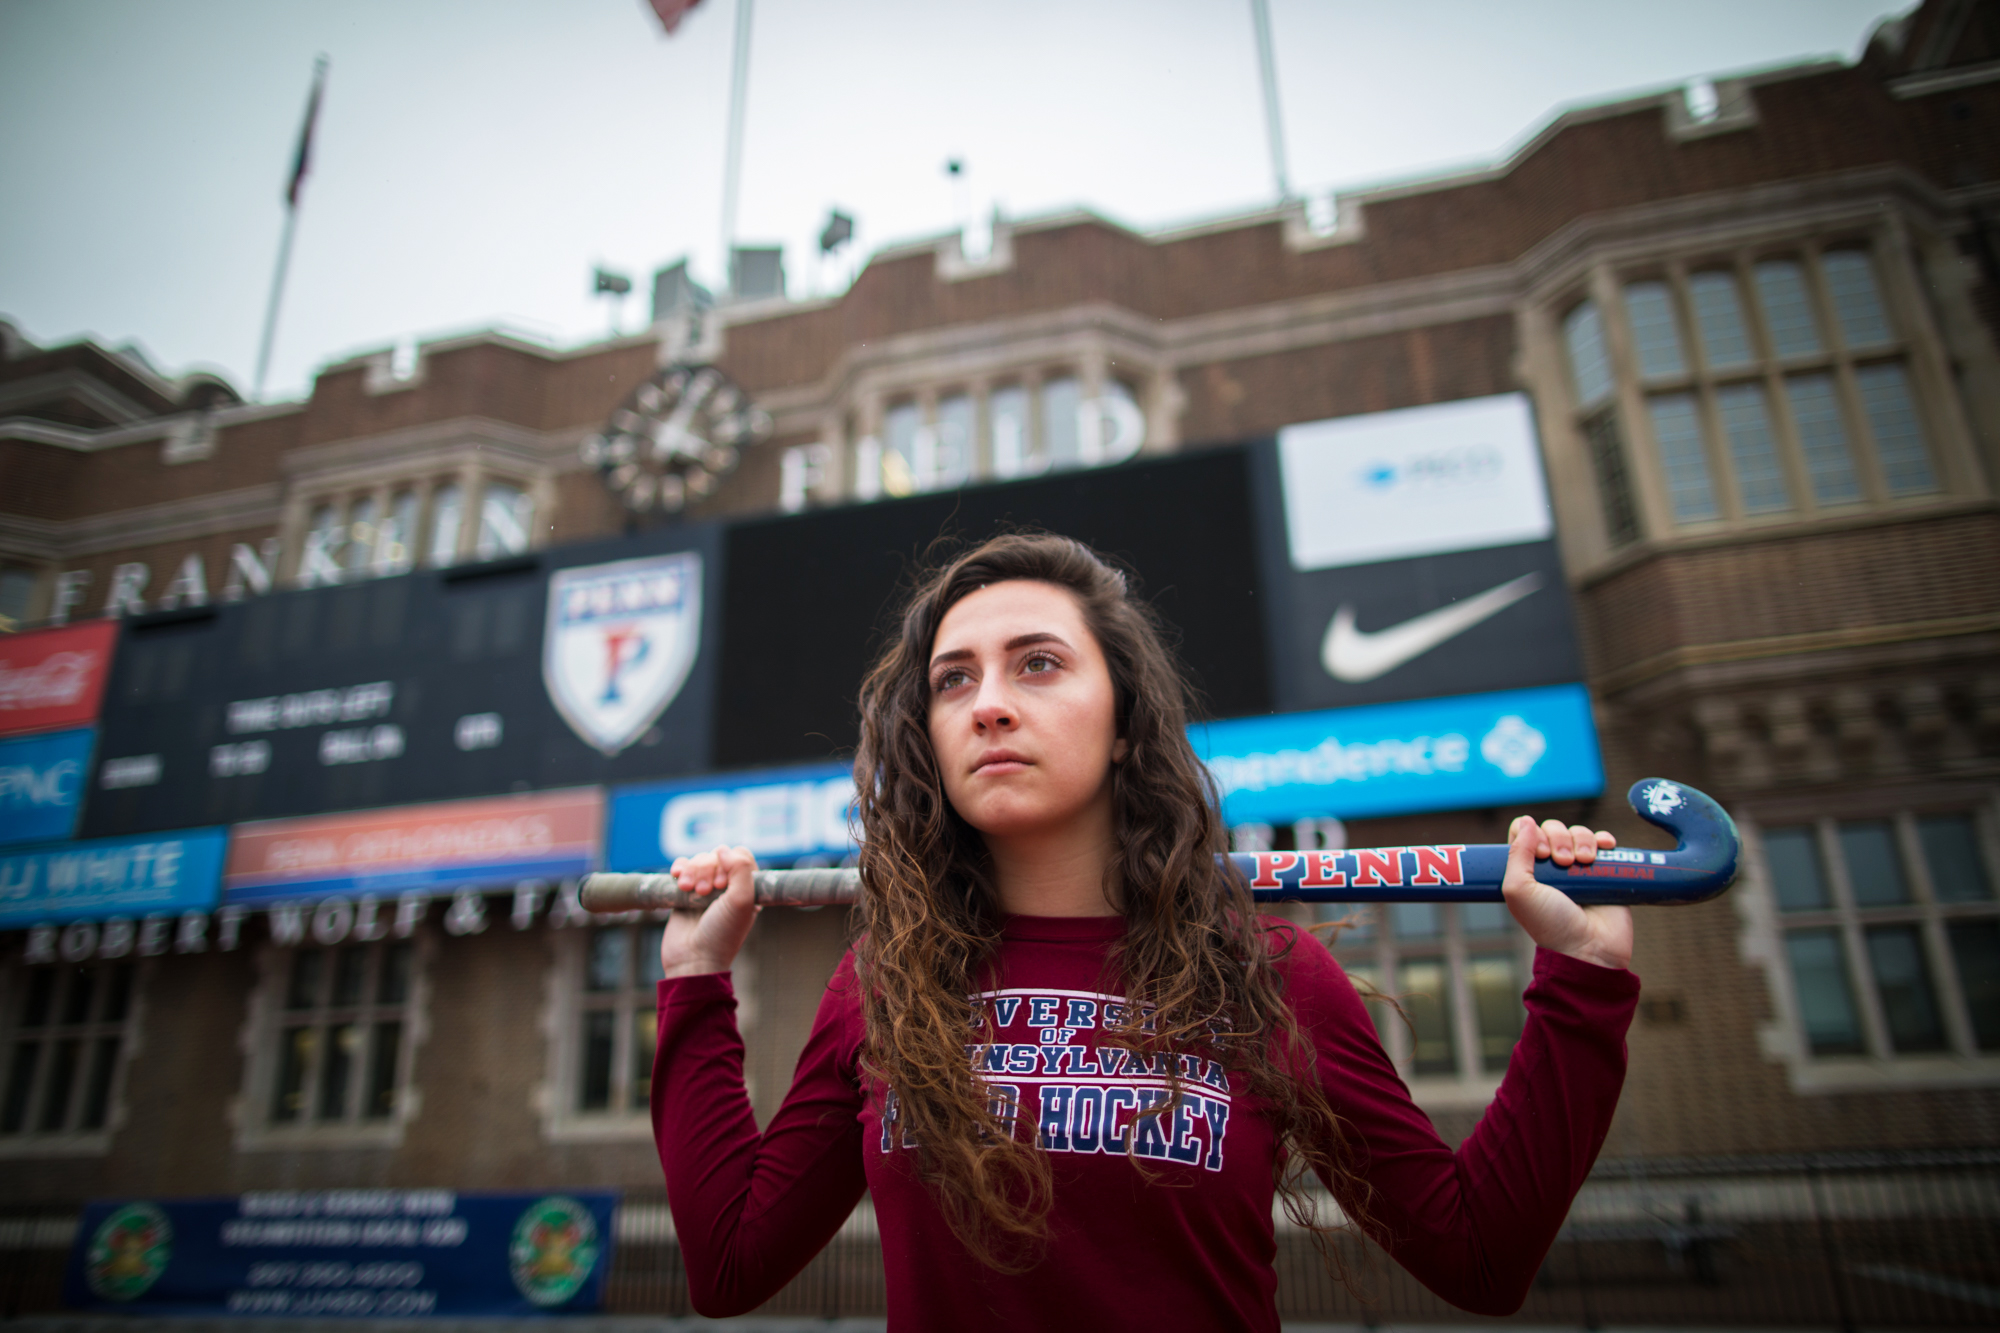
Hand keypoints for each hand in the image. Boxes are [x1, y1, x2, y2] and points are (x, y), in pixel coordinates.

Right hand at [658, 844, 759, 979]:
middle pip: (717, 856)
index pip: (741, 856)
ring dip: (693, 871)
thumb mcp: (742, 901)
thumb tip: (723, 849)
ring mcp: (705, 890)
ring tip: (689, 890)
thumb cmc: (722, 934)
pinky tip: (677, 877)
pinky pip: (682, 868)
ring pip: (699, 861)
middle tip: (705, 892)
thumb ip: (741, 869)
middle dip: (708, 869)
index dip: (730, 863)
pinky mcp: (684, 894)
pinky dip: (680, 868)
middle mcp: (727, 888)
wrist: (693, 959)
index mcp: (747, 889)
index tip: (723, 884)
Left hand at [1501, 816, 1632, 970]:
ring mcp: (1580, 868)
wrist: (1590, 948)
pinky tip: (1604, 849)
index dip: (1531, 834)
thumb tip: (1527, 821)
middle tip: (1564, 862)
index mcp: (1528, 870)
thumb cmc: (1550, 925)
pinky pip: (1604, 842)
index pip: (1524, 832)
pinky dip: (1603, 840)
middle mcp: (1552, 866)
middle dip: (1559, 838)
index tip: (1540, 853)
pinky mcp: (1606, 871)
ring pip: (1579, 832)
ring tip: (1584, 862)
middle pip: (1554, 828)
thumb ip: (1517, 855)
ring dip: (1582, 839)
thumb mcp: (1519, 892)